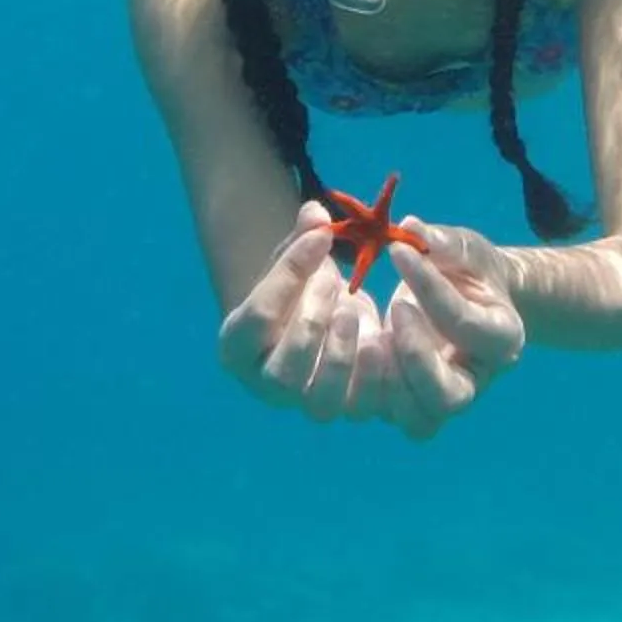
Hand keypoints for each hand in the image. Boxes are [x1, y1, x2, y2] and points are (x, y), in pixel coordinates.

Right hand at [217, 201, 396, 423]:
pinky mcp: (345, 408)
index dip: (288, 275)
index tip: (321, 236)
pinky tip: (383, 332)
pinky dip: (376, 372)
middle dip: (313, 322)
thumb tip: (316, 213)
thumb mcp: (296, 258)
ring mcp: (304, 402)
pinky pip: (361, 406)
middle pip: (284, 372)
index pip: (255, 319)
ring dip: (343, 353)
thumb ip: (302, 237)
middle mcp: (265, 383)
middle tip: (336, 280)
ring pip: (320, 401)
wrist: (321, 317)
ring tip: (355, 309)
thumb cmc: (300, 287)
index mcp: (237, 345)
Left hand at [381, 220, 525, 441]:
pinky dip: (369, 388)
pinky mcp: (410, 405)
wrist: (471, 300)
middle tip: (396, 307)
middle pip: (448, 398)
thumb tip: (411, 228)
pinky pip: (390, 416)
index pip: (467, 325)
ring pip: (417, 420)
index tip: (399, 251)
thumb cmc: (470, 271)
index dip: (431, 288)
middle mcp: (475, 381)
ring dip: (387, 379)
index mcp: (502, 338)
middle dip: (415, 355)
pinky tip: (363, 345)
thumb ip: (445, 242)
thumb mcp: (466, 249)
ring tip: (374, 332)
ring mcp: (440, 400)